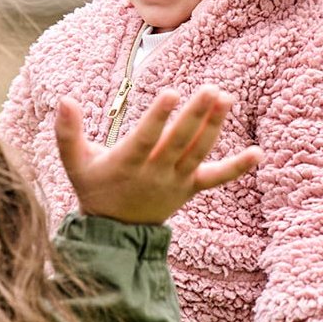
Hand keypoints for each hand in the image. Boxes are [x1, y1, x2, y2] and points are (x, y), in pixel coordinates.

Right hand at [56, 87, 260, 224]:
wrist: (114, 233)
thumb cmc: (93, 189)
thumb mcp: (74, 163)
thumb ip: (67, 132)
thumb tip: (64, 99)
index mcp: (127, 164)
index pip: (146, 138)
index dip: (159, 116)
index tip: (172, 92)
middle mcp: (155, 174)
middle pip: (178, 142)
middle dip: (195, 115)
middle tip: (211, 89)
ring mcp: (176, 182)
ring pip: (198, 153)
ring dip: (213, 126)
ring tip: (225, 98)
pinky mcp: (190, 189)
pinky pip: (216, 178)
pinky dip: (237, 168)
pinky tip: (257, 153)